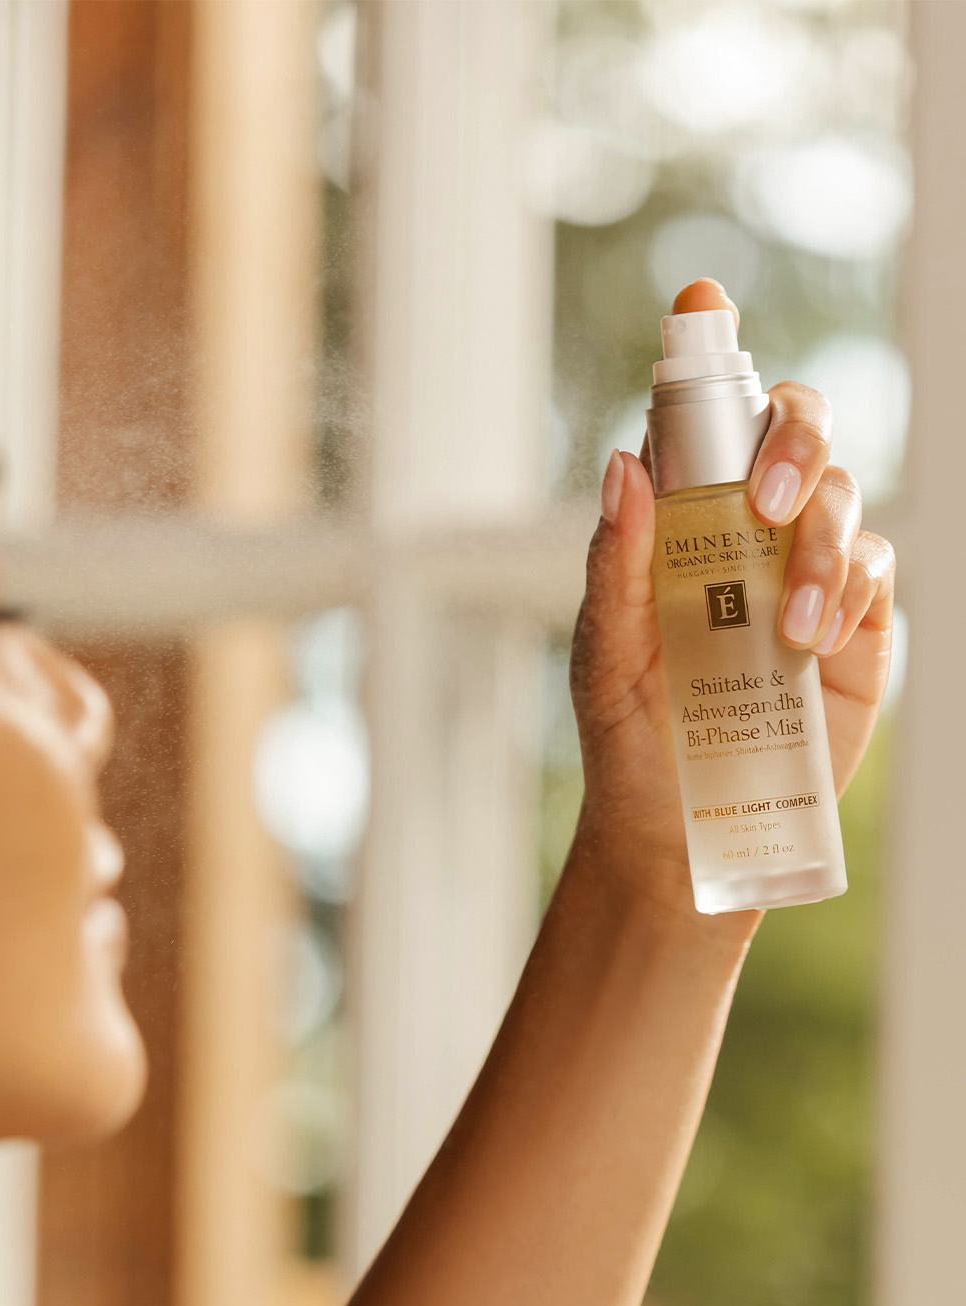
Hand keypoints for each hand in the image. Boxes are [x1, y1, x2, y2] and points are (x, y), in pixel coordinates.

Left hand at [568, 290, 893, 915]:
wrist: (683, 833)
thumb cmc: (629, 738)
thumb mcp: (603, 655)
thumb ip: (616, 564)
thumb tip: (623, 462)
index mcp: (681, 523)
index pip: (702, 422)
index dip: (711, 351)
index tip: (701, 301)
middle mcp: (749, 532)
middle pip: (798, 431)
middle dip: (793, 441)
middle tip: (764, 503)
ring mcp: (807, 574)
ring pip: (843, 497)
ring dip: (821, 543)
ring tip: (788, 629)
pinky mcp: (855, 628)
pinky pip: (874, 570)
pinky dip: (853, 583)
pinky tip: (817, 633)